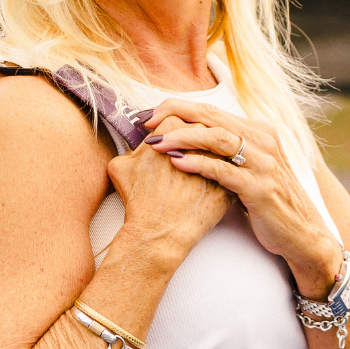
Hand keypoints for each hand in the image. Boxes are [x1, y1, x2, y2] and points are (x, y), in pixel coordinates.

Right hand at [107, 117, 229, 264]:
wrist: (160, 232)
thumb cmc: (139, 201)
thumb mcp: (120, 166)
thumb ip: (131, 147)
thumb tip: (139, 146)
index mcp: (173, 129)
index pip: (175, 115)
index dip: (170, 129)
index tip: (167, 139)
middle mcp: (199, 139)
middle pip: (199, 129)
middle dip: (190, 140)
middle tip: (179, 157)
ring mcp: (218, 159)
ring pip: (214, 149)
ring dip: (207, 155)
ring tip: (192, 172)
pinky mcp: (229, 180)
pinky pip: (226, 170)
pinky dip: (217, 174)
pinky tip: (203, 185)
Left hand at [142, 101, 342, 298]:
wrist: (301, 234)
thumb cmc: (266, 200)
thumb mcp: (247, 168)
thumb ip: (223, 151)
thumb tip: (183, 139)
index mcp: (257, 130)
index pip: (210, 109)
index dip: (177, 108)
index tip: (149, 115)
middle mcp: (262, 140)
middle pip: (210, 116)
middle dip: (173, 115)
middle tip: (145, 123)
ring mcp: (263, 163)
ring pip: (216, 138)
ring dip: (182, 137)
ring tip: (155, 143)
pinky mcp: (260, 187)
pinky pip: (223, 170)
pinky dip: (197, 164)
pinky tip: (176, 163)